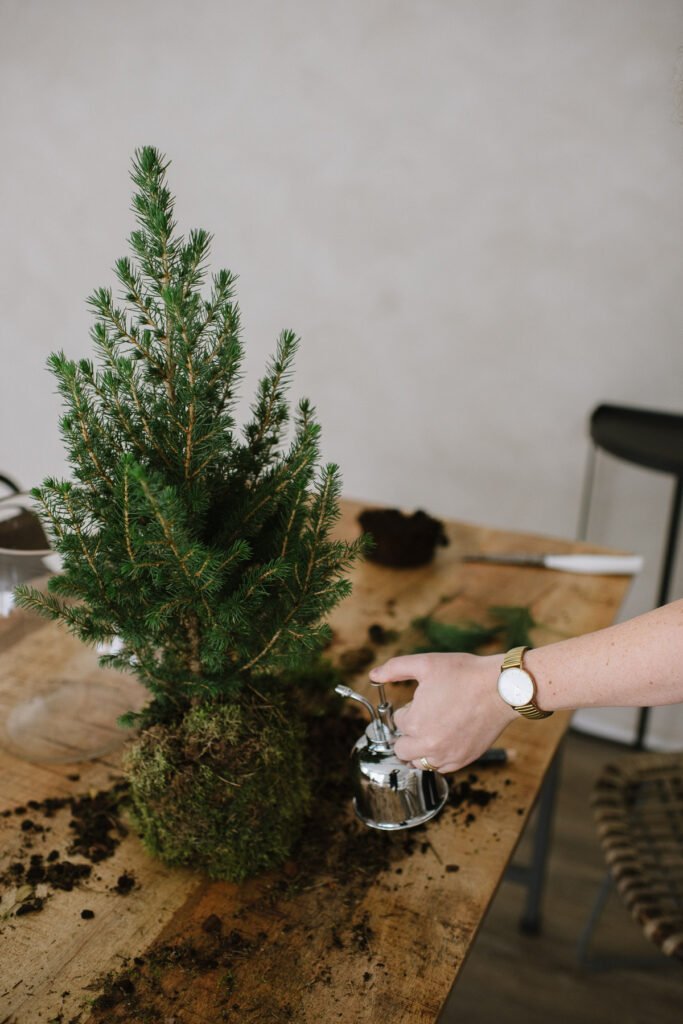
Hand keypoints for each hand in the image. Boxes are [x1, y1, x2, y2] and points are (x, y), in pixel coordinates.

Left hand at [369, 651, 515, 772]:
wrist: (502, 688)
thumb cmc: (465, 674)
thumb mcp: (425, 664)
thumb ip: (395, 669)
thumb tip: (373, 675)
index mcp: (415, 722)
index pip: (398, 722)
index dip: (408, 709)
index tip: (423, 700)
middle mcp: (429, 745)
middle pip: (402, 749)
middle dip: (408, 733)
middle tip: (424, 717)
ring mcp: (447, 755)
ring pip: (420, 762)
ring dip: (421, 748)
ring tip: (436, 727)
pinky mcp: (464, 760)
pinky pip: (441, 768)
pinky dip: (440, 756)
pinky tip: (449, 737)